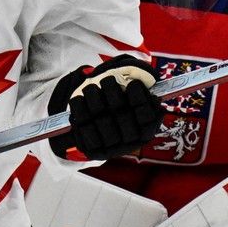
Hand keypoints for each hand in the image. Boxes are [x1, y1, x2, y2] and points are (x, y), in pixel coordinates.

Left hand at [49, 54, 163, 160]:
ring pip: (103, 121)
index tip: (133, 84)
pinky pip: (84, 128)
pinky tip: (79, 99)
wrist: (96, 126)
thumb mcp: (130, 92)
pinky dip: (80, 109)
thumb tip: (144, 77)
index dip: (141, 99)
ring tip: (91, 88)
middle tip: (108, 80)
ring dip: (95, 98)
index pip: (148, 116)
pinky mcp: (94, 150)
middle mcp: (132, 142)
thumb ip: (138, 82)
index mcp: (146, 130)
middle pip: (124, 117)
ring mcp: (113, 148)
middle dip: (114, 94)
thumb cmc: (118, 103)